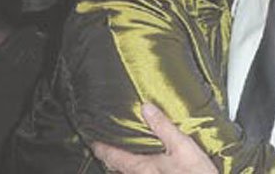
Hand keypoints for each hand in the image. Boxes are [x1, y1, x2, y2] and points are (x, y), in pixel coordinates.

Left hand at [92, 103, 216, 173]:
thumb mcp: (181, 146)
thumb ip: (163, 127)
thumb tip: (146, 107)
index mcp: (141, 167)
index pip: (112, 157)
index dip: (101, 148)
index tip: (92, 140)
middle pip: (118, 167)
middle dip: (110, 155)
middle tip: (105, 142)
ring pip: (129, 172)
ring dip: (123, 161)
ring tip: (123, 149)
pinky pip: (141, 173)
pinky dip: (137, 165)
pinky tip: (147, 160)